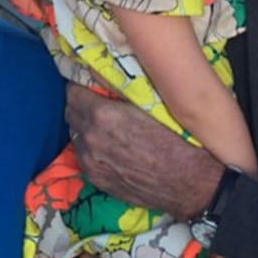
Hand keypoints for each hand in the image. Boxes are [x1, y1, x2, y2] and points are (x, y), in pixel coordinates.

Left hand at [65, 84, 222, 220]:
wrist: (186, 181)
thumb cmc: (174, 137)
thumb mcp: (148, 105)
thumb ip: (121, 92)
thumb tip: (104, 77)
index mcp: (102, 114)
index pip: (73, 91)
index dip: (82, 85)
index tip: (91, 85)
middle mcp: (91, 137)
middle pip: (70, 112)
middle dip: (80, 104)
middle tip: (96, 101)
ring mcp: (90, 161)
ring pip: (75, 134)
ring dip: (84, 126)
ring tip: (101, 125)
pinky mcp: (96, 179)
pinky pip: (82, 155)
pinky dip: (89, 147)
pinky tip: (105, 145)